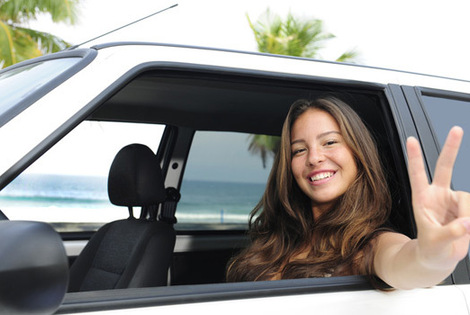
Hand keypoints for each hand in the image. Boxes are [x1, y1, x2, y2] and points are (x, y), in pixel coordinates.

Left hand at [407, 126, 469, 269]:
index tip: (410, 140)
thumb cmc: (430, 248)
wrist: (438, 257)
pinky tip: (467, 227)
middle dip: (451, 148)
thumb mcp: (435, 244)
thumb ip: (450, 233)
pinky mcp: (466, 206)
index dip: (415, 157)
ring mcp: (453, 199)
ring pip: (467, 198)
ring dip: (466, 215)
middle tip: (456, 129)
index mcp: (422, 199)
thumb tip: (467, 223)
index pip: (417, 174)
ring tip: (460, 231)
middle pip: (445, 167)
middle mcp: (437, 195)